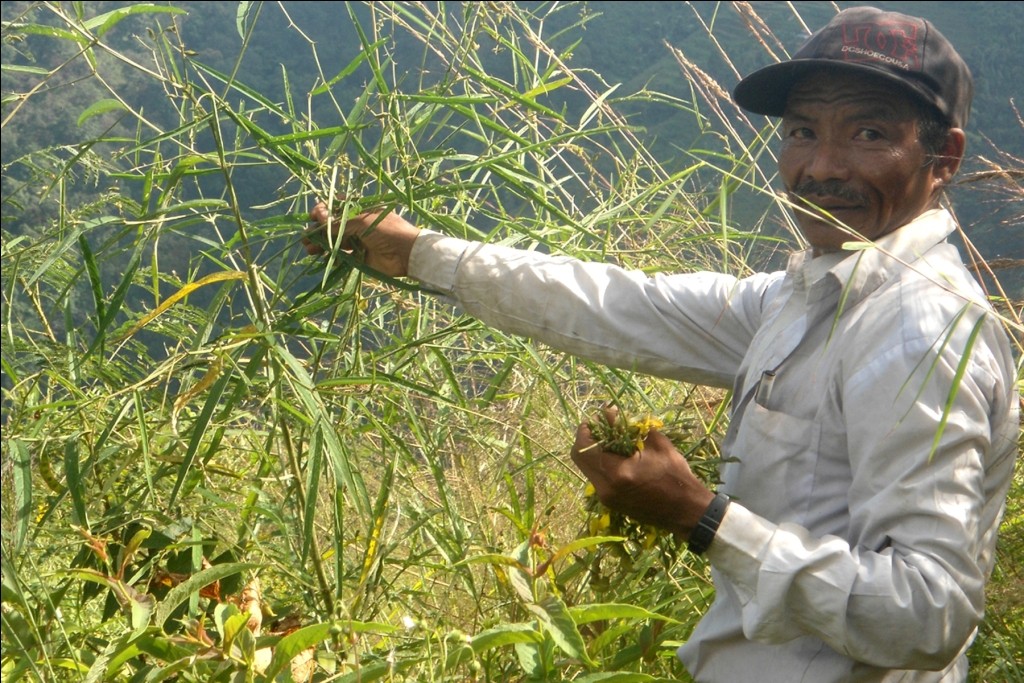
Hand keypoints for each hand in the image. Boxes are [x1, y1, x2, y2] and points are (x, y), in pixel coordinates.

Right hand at [303, 202, 420, 277]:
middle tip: (306, 237)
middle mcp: (357, 224)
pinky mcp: (359, 256)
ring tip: (308, 249)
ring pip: (334, 241)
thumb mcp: (362, 222)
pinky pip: (341, 256)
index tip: (315, 217)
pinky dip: (330, 256)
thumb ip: (339, 223)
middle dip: (317, 230)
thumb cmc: (387, 230)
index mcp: (360, 209)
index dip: (323, 211)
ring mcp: (358, 240)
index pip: (335, 207)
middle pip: (332, 225)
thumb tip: (317, 222)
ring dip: (320, 244)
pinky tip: (321, 257)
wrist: (407, 253)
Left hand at [571, 407, 714, 537]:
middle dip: (587, 440)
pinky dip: (602, 464)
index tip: (595, 421)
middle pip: (579, 459)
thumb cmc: (675, 474)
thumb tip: (607, 413)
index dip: (585, 431)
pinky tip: (619, 458)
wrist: (686, 510)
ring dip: (594, 452)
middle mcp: (606, 488)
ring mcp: (607, 499)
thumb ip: (628, 427)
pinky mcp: (611, 503)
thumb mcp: (656, 444)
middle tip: (601, 430)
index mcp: (617, 473)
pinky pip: (597, 478)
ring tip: (612, 442)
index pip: (583, 448)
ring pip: (587, 469)